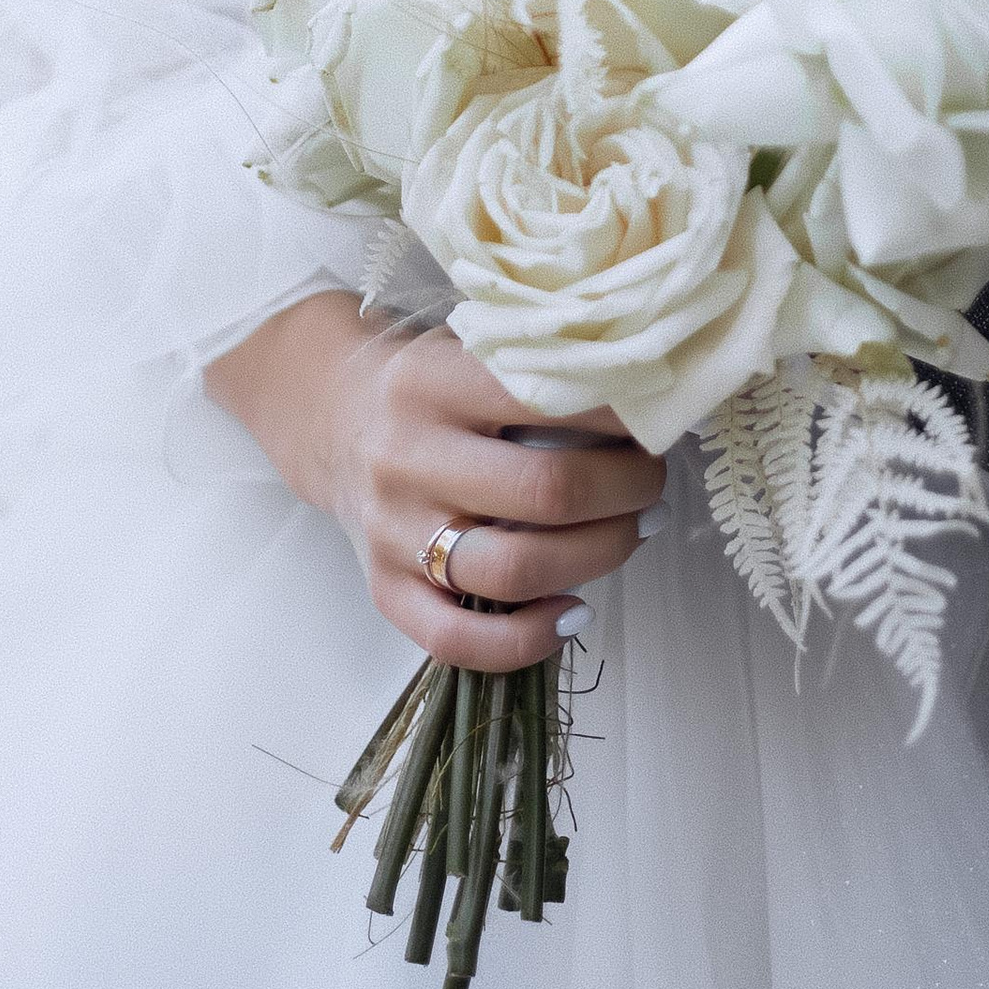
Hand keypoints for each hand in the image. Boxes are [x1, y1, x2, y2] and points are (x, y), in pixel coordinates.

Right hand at [205, 291, 665, 671]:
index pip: (546, 398)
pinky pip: (458, 641)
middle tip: (653, 482)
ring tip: (634, 533)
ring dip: (598, 557)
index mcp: (431, 383)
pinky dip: (528, 641)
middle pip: (544, 492)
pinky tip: (575, 613)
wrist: (331, 418)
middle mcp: (406, 458)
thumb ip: (537, 367)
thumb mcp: (470, 346)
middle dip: (626, 491)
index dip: (620, 413)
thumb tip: (648, 397)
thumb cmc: (427, 382)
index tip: (656, 415)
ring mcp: (393, 533)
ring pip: (514, 571)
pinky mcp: (383, 590)